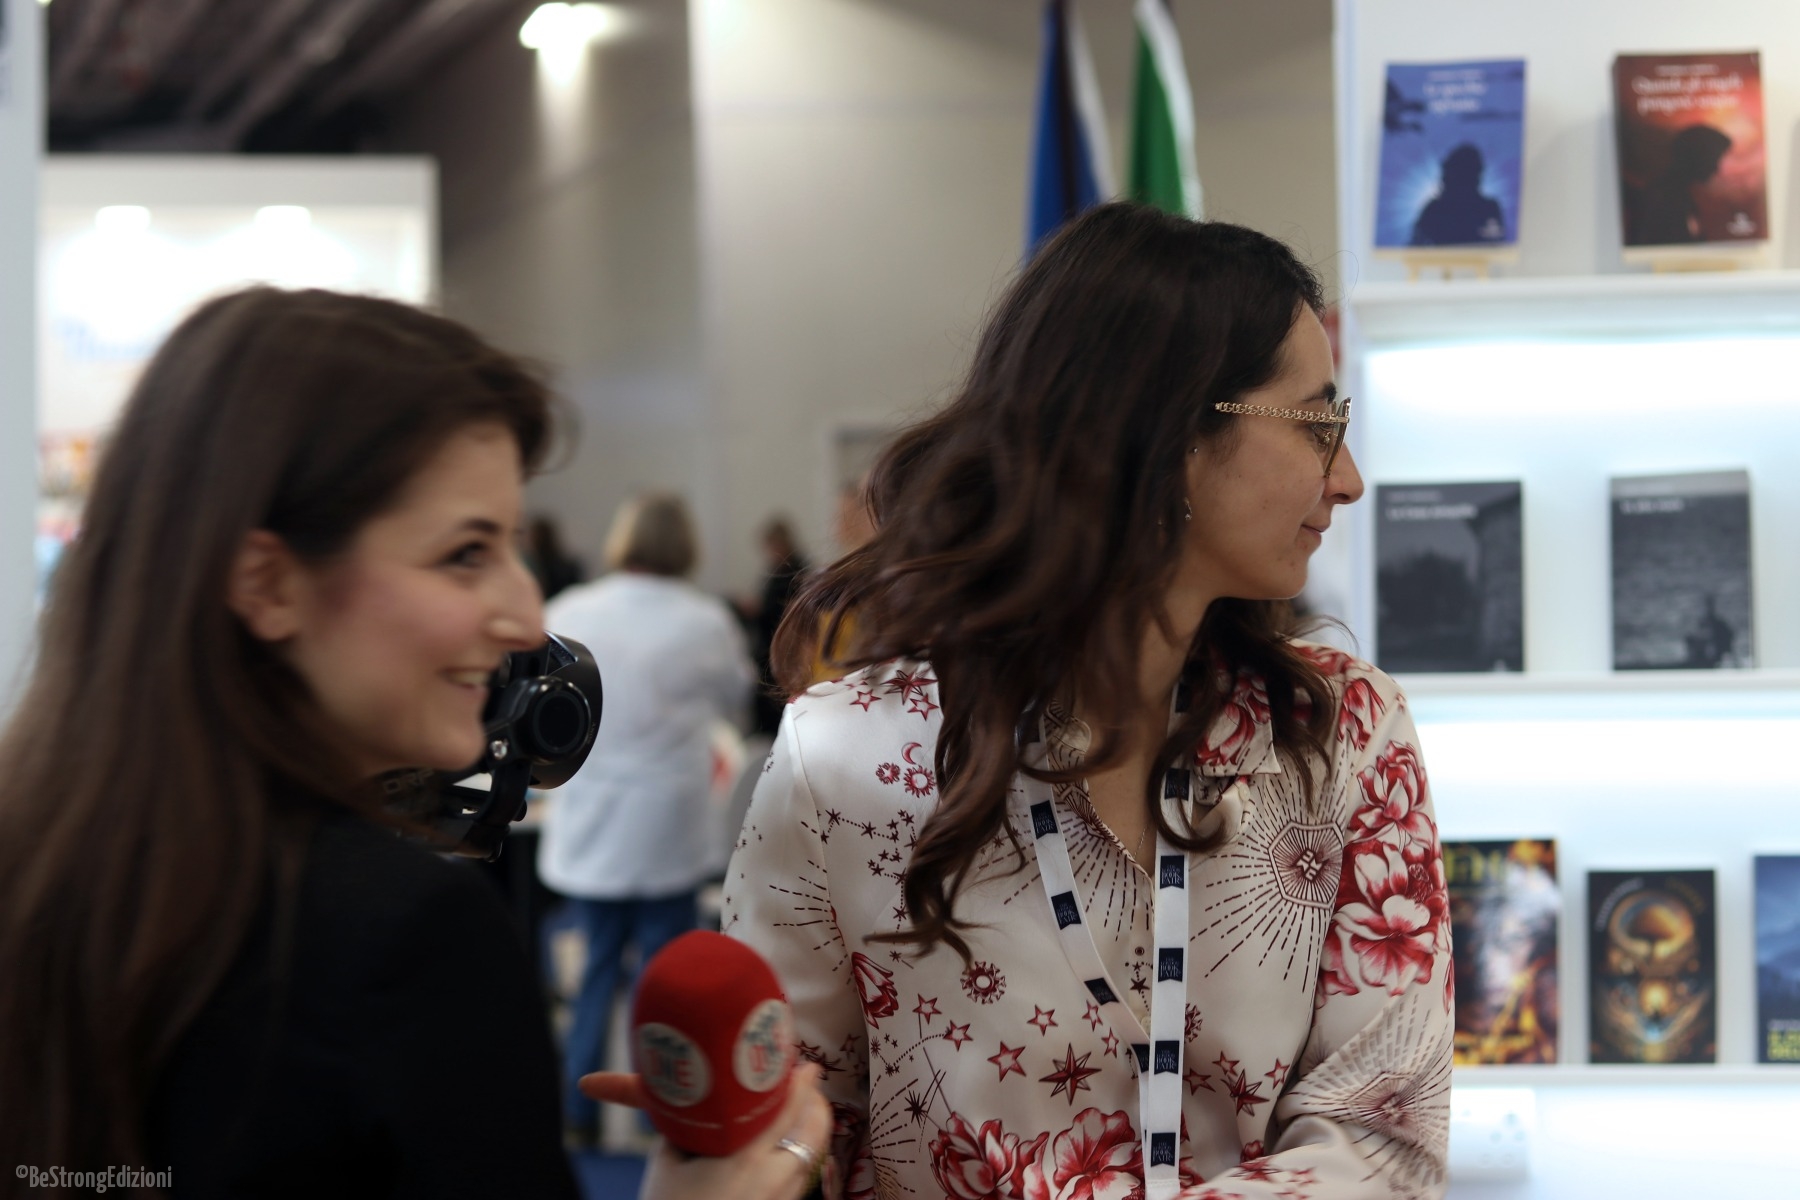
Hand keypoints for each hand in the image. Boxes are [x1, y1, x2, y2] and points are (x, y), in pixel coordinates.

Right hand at [580, 1064, 833, 1199]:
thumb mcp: (667, 1162)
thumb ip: (690, 1128)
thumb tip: (700, 1105)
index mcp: (746, 1159)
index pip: (786, 1111)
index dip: (801, 1086)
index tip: (808, 1067)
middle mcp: (773, 1179)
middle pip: (813, 1133)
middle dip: (815, 1106)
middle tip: (807, 1088)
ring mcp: (781, 1199)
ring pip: (812, 1156)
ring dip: (810, 1131)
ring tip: (801, 1113)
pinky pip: (802, 1177)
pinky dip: (801, 1155)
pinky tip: (786, 1149)